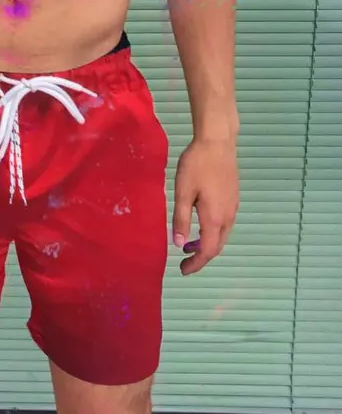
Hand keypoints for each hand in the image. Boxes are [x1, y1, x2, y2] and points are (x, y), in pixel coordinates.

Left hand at [172, 135, 238, 274]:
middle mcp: (228, 216)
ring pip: (222, 235)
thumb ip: (181, 219)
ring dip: (207, 243)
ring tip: (188, 245)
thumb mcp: (182, 192)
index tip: (183, 270)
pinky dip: (212, 231)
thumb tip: (179, 244)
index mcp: (215, 217)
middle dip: (201, 257)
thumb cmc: (196, 165)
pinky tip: (200, 223)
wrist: (218, 142)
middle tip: (184, 261)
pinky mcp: (233, 198)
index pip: (208, 251)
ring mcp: (233, 207)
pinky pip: (224, 223)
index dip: (196, 264)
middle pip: (217, 246)